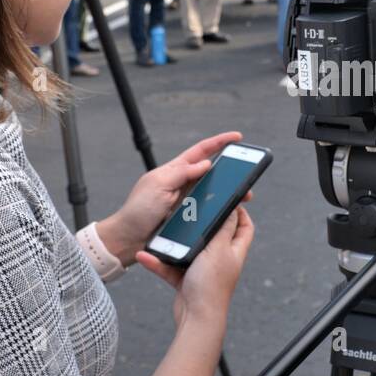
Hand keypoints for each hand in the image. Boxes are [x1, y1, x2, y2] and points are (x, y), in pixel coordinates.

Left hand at [94, 131, 246, 266]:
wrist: (128, 238)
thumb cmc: (138, 210)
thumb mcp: (158, 186)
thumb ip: (181, 173)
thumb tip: (206, 163)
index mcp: (174, 171)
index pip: (200, 151)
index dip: (219, 143)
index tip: (237, 137)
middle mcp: (182, 183)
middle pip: (211, 171)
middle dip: (230, 170)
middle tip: (247, 174)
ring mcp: (186, 200)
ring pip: (213, 190)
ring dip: (228, 191)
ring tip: (243, 196)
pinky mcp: (188, 216)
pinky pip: (208, 208)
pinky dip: (220, 207)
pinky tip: (229, 210)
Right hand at [136, 205, 254, 330]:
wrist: (196, 318)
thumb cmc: (211, 285)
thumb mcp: (219, 250)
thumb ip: (224, 229)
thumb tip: (234, 209)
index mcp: (234, 251)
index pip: (244, 227)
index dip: (240, 213)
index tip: (228, 200)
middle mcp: (220, 260)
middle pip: (215, 235)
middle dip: (202, 223)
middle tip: (189, 208)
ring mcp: (203, 271)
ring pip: (188, 250)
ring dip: (174, 243)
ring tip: (162, 229)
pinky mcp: (185, 281)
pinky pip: (170, 267)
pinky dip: (159, 262)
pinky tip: (145, 255)